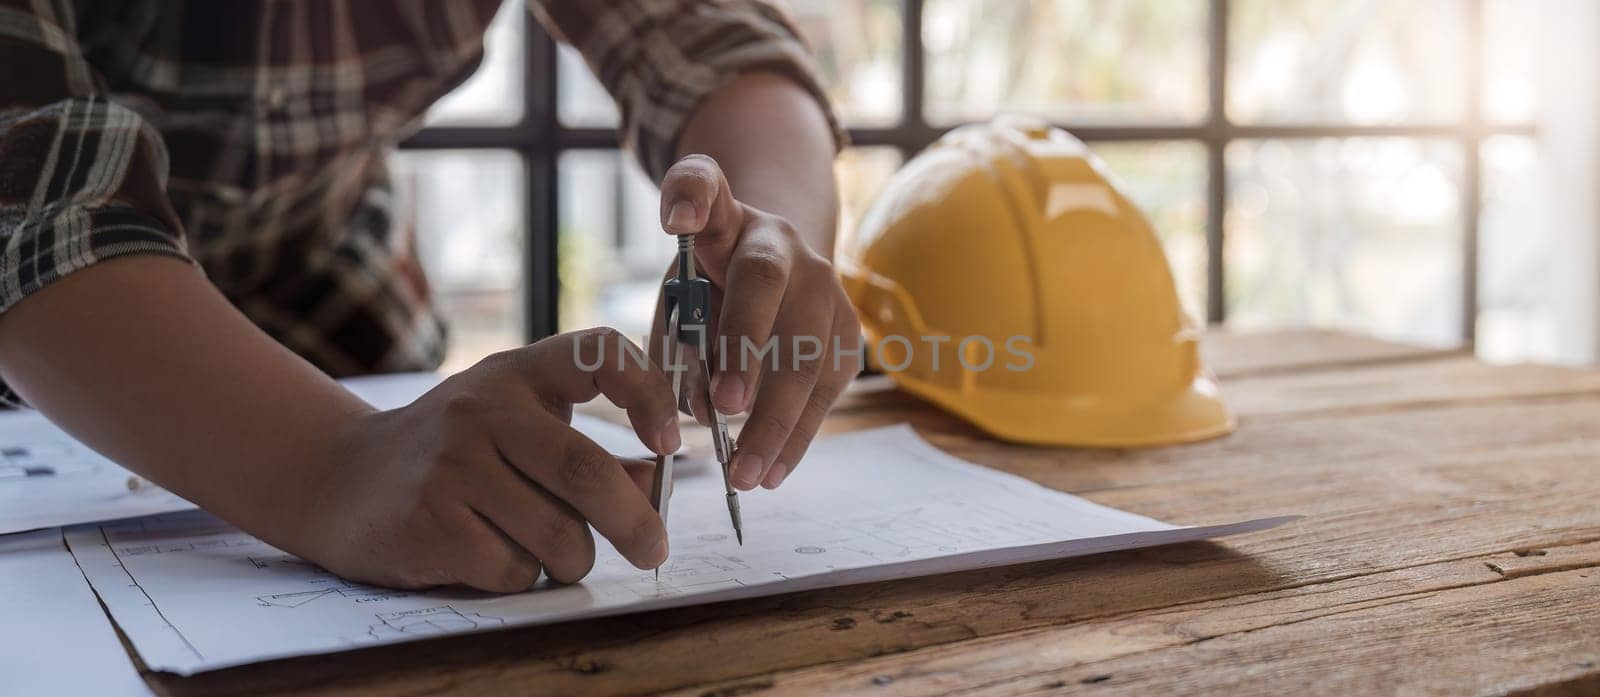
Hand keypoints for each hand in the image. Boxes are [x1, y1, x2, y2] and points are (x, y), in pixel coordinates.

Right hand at [297, 329, 679, 591]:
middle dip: (635, 522)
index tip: (671, 442)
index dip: (649, 393)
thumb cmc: (457, 453)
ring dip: (574, 559)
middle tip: (656, 550)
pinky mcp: (428, 522)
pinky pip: (513, 569)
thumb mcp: (520, 427)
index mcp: (519, 372)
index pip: (599, 352)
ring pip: (557, 534)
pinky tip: (494, 556)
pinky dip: (522, 577)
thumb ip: (592, 452)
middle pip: (586, 472)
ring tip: (556, 553)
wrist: (340, 479)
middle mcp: (484, 408)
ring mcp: (451, 465)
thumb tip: (660, 486)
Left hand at [651, 154, 860, 491]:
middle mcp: (785, 244)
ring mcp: (825, 287)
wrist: (778, 268)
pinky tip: (772, 472)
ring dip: (776, 418)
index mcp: (728, 221)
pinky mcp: (847, 334)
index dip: (692, 197)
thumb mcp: (680, 291)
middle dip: (747, 348)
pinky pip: (826, 390)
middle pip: (767, 288)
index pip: (708, 191)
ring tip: (745, 473)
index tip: (675, 220)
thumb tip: (696, 407)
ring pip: (807, 350)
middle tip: (723, 407)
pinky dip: (797, 436)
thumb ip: (676, 337)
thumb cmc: (712, 288)